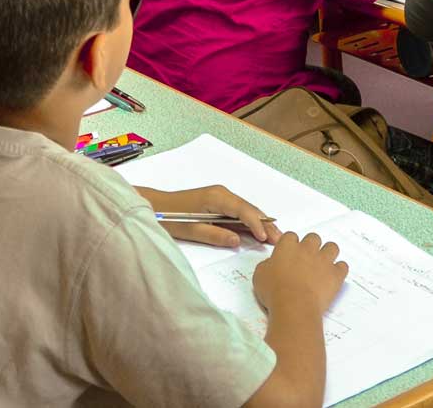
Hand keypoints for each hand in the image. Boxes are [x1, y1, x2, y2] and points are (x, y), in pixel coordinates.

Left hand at [138, 184, 275, 248]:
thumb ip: (215, 235)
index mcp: (216, 197)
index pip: (243, 210)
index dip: (256, 224)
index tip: (265, 237)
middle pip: (249, 209)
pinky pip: (238, 211)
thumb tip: (237, 240)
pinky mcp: (217, 202)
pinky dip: (249, 222)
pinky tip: (257, 232)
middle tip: (279, 240)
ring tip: (273, 238)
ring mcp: (220, 197)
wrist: (154, 206)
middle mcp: (221, 193)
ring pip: (245, 210)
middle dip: (264, 224)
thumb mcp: (191, 230)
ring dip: (259, 223)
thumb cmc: (169, 217)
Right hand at [252, 232, 347, 315]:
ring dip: (328, 254)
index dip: (290, 245)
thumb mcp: (260, 275)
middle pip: (313, 238)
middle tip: (306, 260)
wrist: (294, 306)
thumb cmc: (274, 291)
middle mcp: (307, 249)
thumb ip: (267, 265)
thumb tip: (272, 265)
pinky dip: (339, 270)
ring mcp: (324, 260)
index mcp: (288, 246)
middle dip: (311, 246)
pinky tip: (332, 277)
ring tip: (322, 266)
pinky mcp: (336, 274)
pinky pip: (343, 266)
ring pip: (332, 247)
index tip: (288, 256)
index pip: (291, 236)